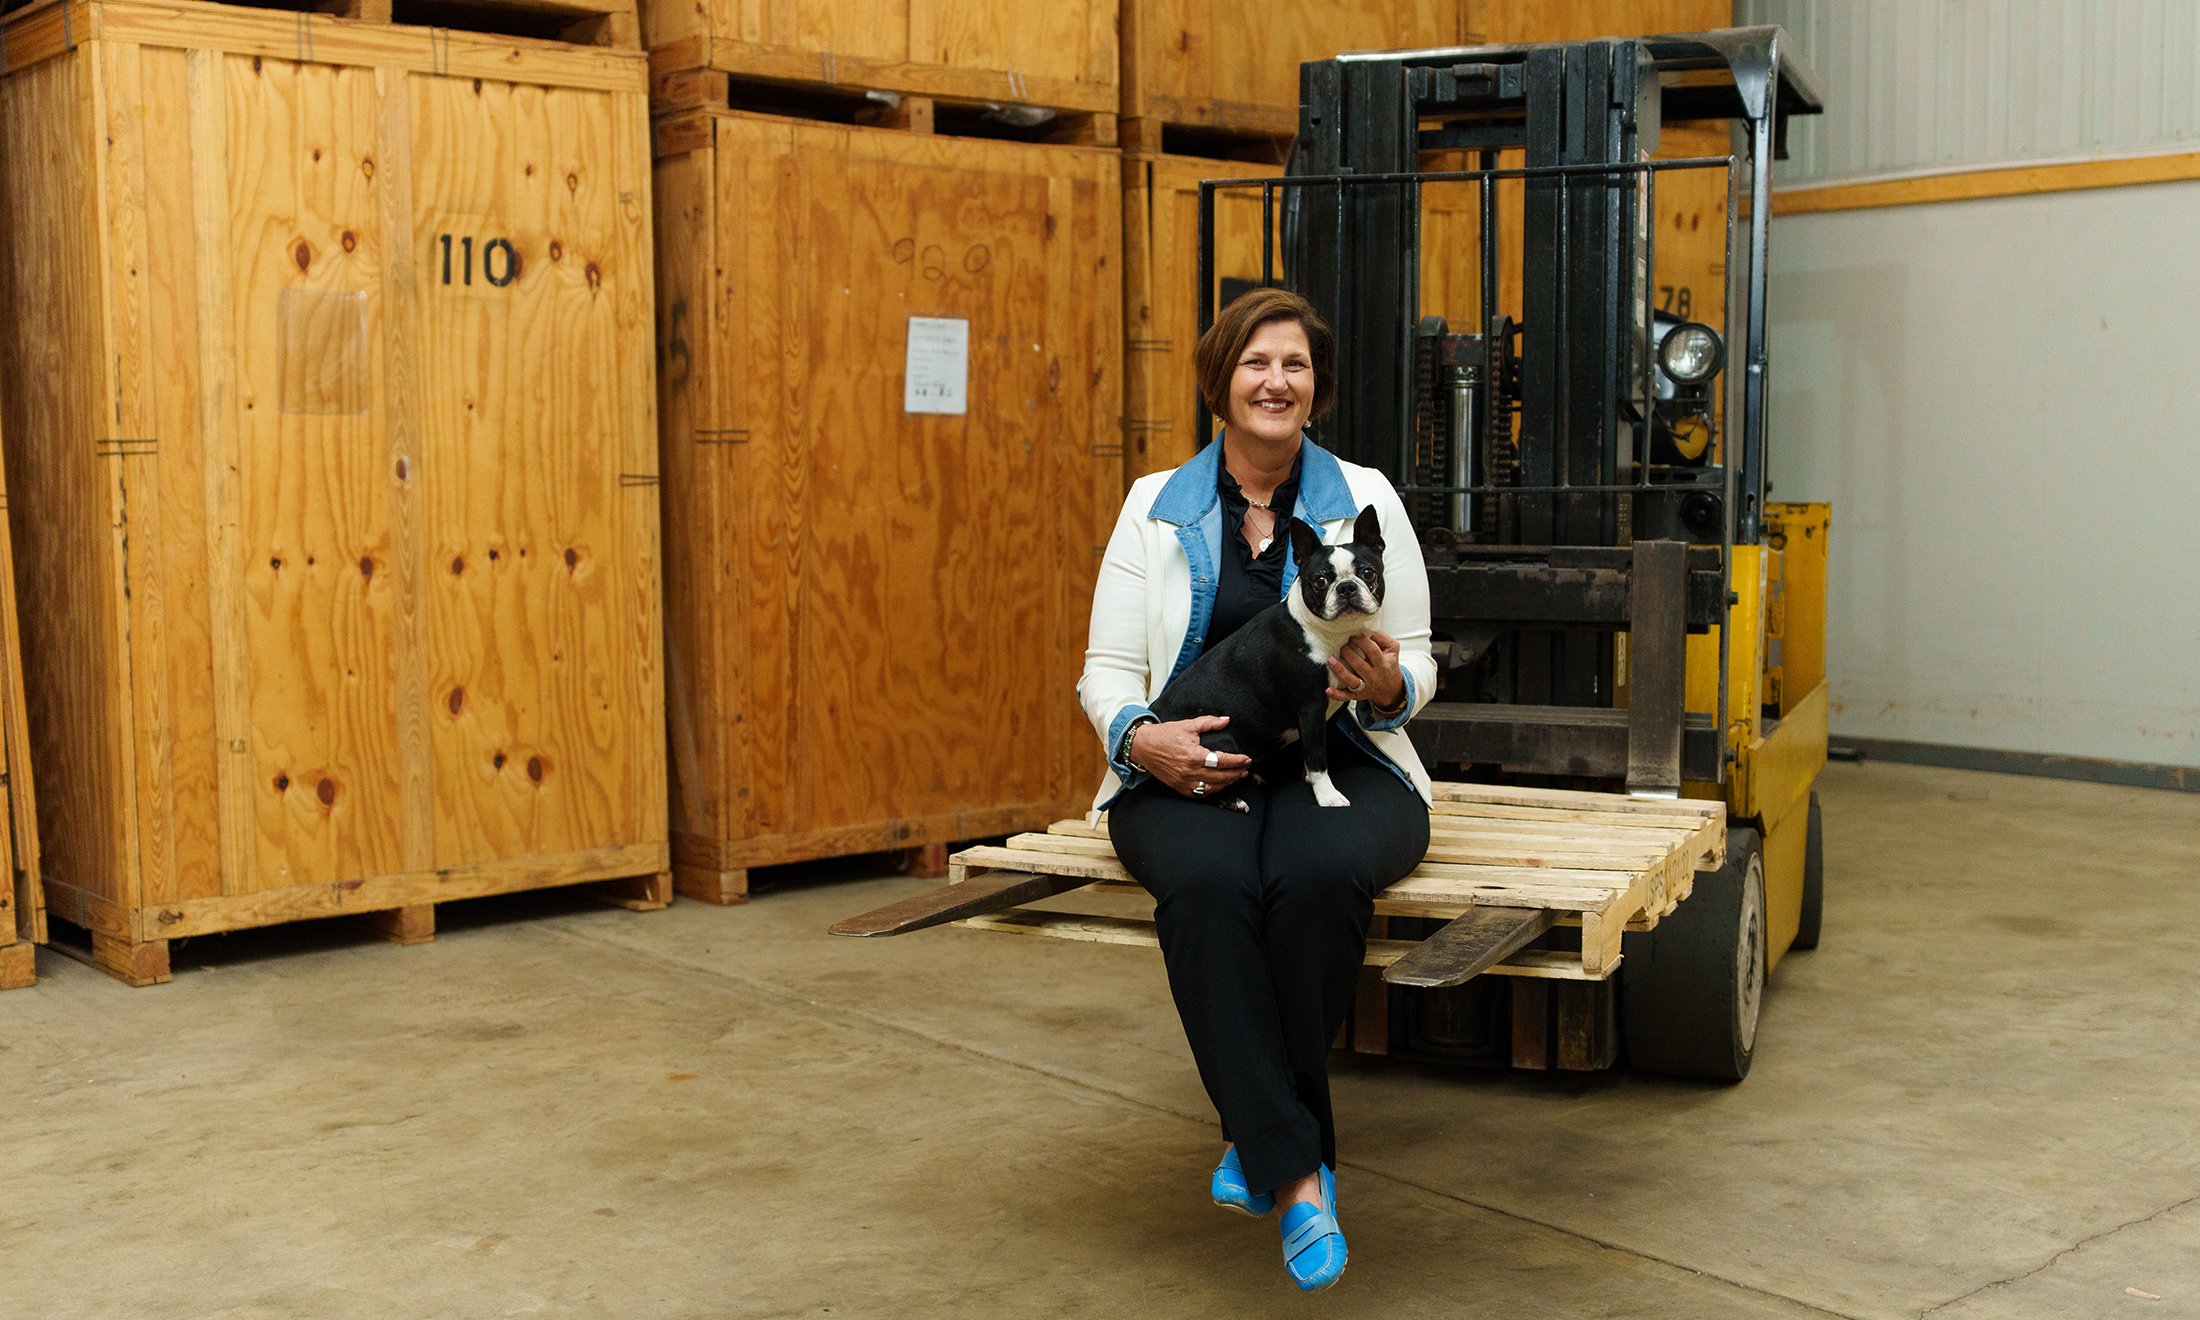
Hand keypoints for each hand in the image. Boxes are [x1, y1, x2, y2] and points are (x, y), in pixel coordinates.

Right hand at [1130, 716, 1253, 799]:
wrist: (1143, 746)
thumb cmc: (1164, 735)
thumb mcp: (1188, 725)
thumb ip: (1209, 722)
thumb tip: (1226, 720)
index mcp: (1193, 755)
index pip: (1222, 761)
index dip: (1237, 761)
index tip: (1247, 759)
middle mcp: (1189, 771)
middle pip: (1220, 776)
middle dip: (1236, 773)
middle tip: (1246, 769)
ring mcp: (1184, 782)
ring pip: (1212, 788)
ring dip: (1227, 783)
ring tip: (1236, 776)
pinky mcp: (1179, 787)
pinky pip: (1200, 793)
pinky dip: (1212, 790)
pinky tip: (1220, 784)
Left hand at [1325, 632, 1404, 708]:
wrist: (1391, 689)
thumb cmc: (1389, 665)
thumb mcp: (1392, 649)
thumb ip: (1382, 637)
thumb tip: (1367, 629)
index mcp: (1383, 663)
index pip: (1372, 651)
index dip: (1361, 641)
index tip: (1353, 635)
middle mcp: (1374, 676)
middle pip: (1359, 664)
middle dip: (1348, 652)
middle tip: (1343, 645)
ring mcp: (1365, 686)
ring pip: (1351, 680)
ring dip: (1340, 670)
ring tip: (1330, 660)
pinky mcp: (1357, 695)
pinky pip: (1346, 696)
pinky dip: (1337, 694)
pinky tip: (1328, 690)